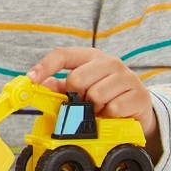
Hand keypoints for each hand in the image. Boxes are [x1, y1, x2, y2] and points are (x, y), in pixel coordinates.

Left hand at [27, 47, 160, 157]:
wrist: (139, 109)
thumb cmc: (106, 95)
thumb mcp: (82, 88)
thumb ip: (61, 86)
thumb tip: (41, 84)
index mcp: (91, 56)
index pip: (63, 54)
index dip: (45, 66)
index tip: (31, 79)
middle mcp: (109, 62)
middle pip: (77, 78)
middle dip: (76, 96)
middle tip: (84, 103)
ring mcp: (126, 76)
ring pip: (96, 94)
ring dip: (95, 108)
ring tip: (100, 108)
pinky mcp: (139, 94)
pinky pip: (113, 108)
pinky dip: (109, 116)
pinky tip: (113, 114)